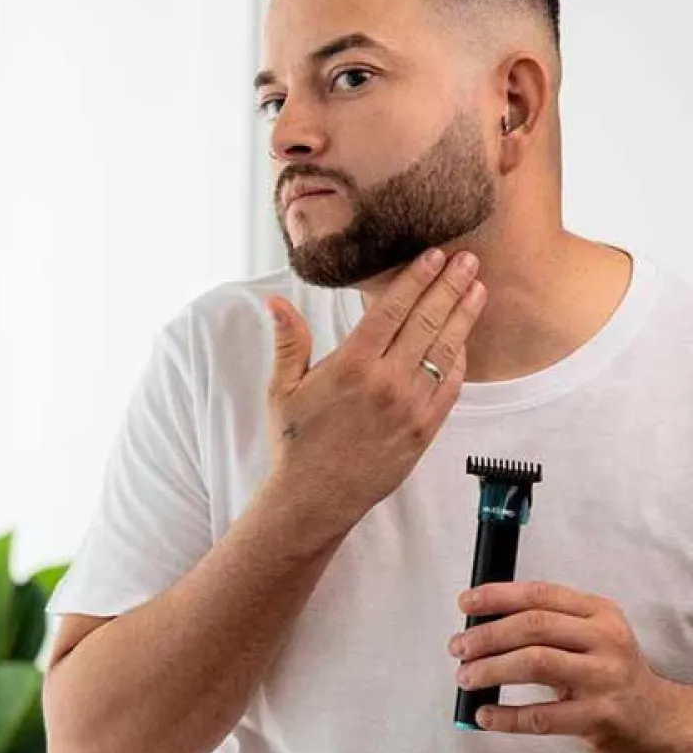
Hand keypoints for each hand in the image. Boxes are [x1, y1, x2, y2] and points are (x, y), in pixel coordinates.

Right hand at [264, 248, 485, 533]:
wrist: (315, 497)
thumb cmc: (295, 441)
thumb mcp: (283, 388)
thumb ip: (288, 340)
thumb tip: (274, 300)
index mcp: (352, 365)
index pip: (392, 309)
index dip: (416, 278)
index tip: (434, 255)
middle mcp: (387, 382)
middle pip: (426, 322)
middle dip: (450, 286)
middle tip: (468, 260)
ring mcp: (411, 407)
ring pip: (445, 351)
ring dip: (463, 316)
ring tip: (477, 289)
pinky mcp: (424, 430)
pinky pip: (450, 387)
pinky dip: (459, 359)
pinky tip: (464, 339)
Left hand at [450, 580, 692, 752]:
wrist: (659, 720)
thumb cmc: (608, 669)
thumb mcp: (589, 633)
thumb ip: (546, 621)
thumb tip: (480, 622)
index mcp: (598, 611)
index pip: (540, 594)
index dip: (497, 596)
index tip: (465, 603)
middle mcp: (604, 640)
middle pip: (534, 626)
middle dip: (487, 635)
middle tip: (458, 647)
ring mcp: (604, 680)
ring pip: (536, 664)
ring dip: (491, 669)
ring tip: (465, 677)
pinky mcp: (599, 719)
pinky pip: (543, 716)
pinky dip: (507, 716)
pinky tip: (485, 714)